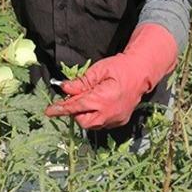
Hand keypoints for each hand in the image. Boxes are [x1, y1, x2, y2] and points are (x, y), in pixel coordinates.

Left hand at [44, 23, 177, 129]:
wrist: (142, 71)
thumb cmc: (120, 67)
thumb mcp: (98, 70)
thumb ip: (81, 82)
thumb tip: (64, 88)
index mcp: (103, 99)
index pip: (76, 107)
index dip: (60, 109)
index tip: (49, 111)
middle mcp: (109, 113)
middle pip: (83, 121)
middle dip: (75, 113)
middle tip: (73, 100)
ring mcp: (116, 119)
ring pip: (93, 125)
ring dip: (85, 115)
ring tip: (87, 100)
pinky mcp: (120, 120)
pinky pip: (103, 123)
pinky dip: (96, 116)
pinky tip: (97, 104)